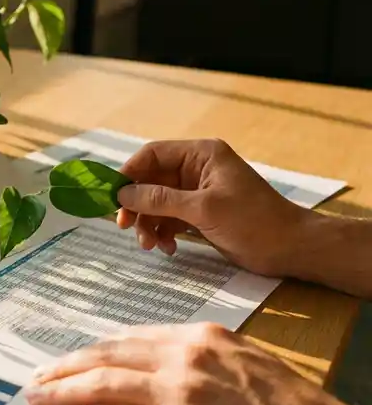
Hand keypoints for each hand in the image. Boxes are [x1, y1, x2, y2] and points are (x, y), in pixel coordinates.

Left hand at [27, 324, 371, 404]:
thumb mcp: (243, 360)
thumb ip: (200, 357)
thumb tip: (162, 365)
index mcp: (197, 337)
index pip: (128, 340)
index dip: (93, 352)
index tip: (71, 360)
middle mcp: (181, 357)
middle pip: (106, 356)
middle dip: (66, 367)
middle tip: (37, 377)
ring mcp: (177, 393)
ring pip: (101, 385)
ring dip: (61, 392)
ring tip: (36, 399)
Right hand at [115, 139, 307, 274]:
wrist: (291, 249)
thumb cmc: (255, 221)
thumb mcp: (204, 208)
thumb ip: (160, 199)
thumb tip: (122, 194)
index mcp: (201, 155)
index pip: (152, 155)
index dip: (129, 173)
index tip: (112, 196)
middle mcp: (196, 169)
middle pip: (150, 181)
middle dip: (138, 205)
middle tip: (124, 227)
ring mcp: (197, 192)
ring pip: (157, 203)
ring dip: (149, 224)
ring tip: (150, 245)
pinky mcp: (200, 214)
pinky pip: (169, 218)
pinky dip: (163, 232)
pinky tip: (168, 247)